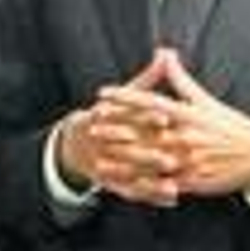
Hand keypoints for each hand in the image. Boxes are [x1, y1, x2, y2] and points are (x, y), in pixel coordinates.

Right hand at [58, 51, 181, 205]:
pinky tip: (171, 197)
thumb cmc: (109, 115)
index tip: (166, 117)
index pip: (124, 115)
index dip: (145, 116)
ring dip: (150, 179)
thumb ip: (148, 78)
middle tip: (173, 157)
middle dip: (148, 153)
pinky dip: (150, 195)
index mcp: (103, 116)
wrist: (74, 143)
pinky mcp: (108, 182)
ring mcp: (102, 162)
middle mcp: (100, 141)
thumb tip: (167, 53)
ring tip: (175, 183)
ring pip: (127, 172)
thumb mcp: (124, 95)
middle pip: (125, 148)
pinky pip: (128, 191)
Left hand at [97, 49, 249, 197]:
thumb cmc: (228, 124)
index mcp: (188, 113)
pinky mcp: (194, 179)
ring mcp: (190, 159)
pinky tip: (124, 184)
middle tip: (91, 125)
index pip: (150, 101)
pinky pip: (164, 183)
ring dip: (122, 160)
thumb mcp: (205, 99)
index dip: (125, 96)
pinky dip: (144, 184)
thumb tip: (164, 52)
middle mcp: (187, 135)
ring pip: (150, 160)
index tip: (103, 93)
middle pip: (145, 131)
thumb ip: (179, 78)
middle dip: (116, 129)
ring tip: (98, 160)